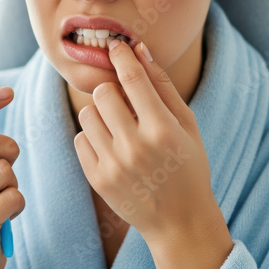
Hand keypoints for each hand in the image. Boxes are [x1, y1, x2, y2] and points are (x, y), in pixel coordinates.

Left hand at [73, 40, 224, 245]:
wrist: (180, 221)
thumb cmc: (188, 166)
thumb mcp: (186, 125)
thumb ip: (163, 86)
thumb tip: (139, 49)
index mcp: (162, 130)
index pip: (131, 77)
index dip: (121, 55)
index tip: (116, 46)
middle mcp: (135, 146)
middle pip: (102, 92)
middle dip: (112, 91)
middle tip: (125, 102)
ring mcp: (113, 165)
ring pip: (87, 114)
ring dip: (101, 113)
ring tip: (119, 126)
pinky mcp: (96, 179)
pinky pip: (80, 139)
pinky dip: (93, 137)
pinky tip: (112, 146)